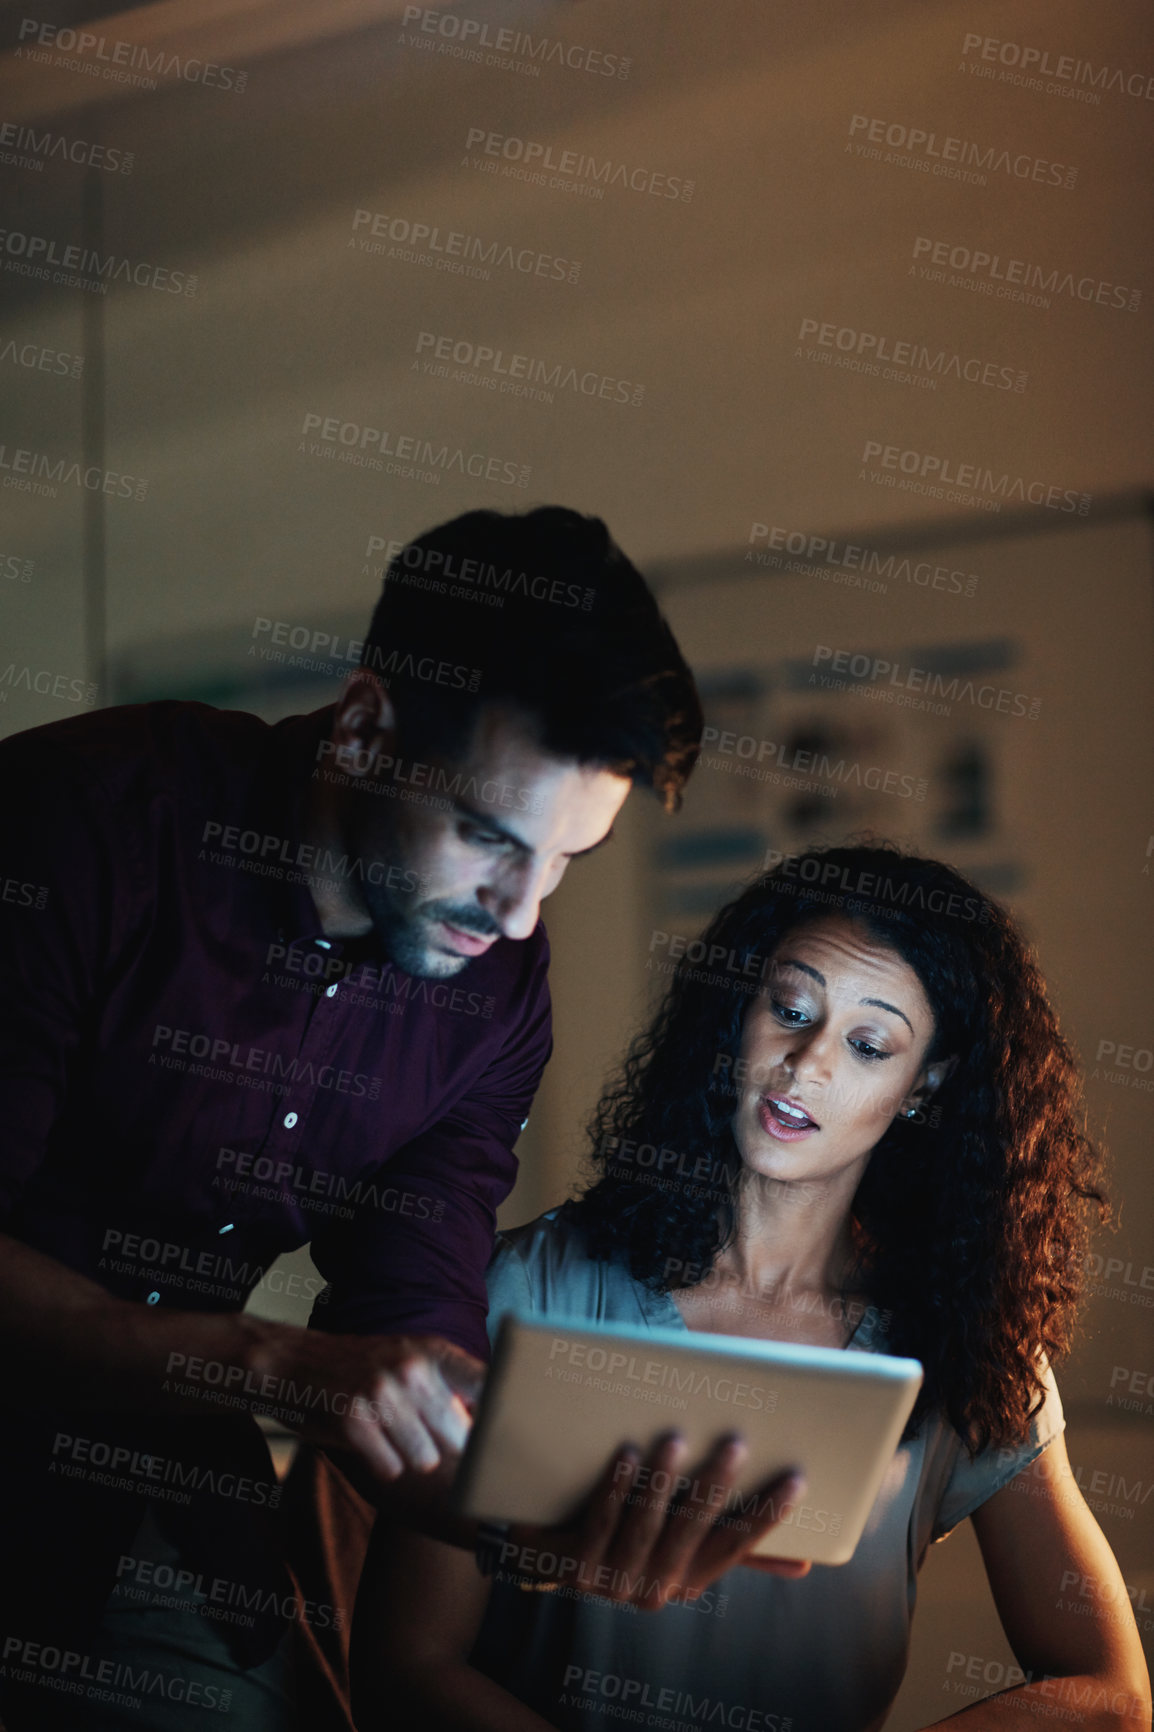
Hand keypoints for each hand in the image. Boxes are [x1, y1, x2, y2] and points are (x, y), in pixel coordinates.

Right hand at [259, 1328, 483, 1481]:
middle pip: (460, 1436)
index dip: (500, 1419)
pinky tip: (366, 1441)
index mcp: (433, 1352)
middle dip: (447, 1447)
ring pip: (427, 1458)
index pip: (488, 1387)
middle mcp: (412, 1369)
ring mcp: (383, 1394)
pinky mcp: (355, 1422)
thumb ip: (449, 1387)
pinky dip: (382, 1464)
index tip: (507, 1440)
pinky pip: (392, 1468)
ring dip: (411, 1456)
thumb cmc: (360, 1366)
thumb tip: (490, 1427)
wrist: (295, 1362)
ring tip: (389, 1434)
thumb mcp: (409, 1359)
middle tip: (425, 1439)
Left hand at [506, 1432, 809, 1609]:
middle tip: (735, 1444)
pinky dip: (615, 1490)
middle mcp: (655, 1590)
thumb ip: (732, 1548)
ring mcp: (612, 1584)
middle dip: (715, 1488)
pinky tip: (626, 1455)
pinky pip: (600, 1525)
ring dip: (662, 1483)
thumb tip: (804, 1566)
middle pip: (693, 1533)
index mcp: (688, 1580)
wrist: (544, 1552)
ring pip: (646, 1529)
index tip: (794, 1480)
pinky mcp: (574, 1570)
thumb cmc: (626, 1534)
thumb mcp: (680, 1541)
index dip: (766, 1517)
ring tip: (675, 1439)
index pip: (736, 1547)